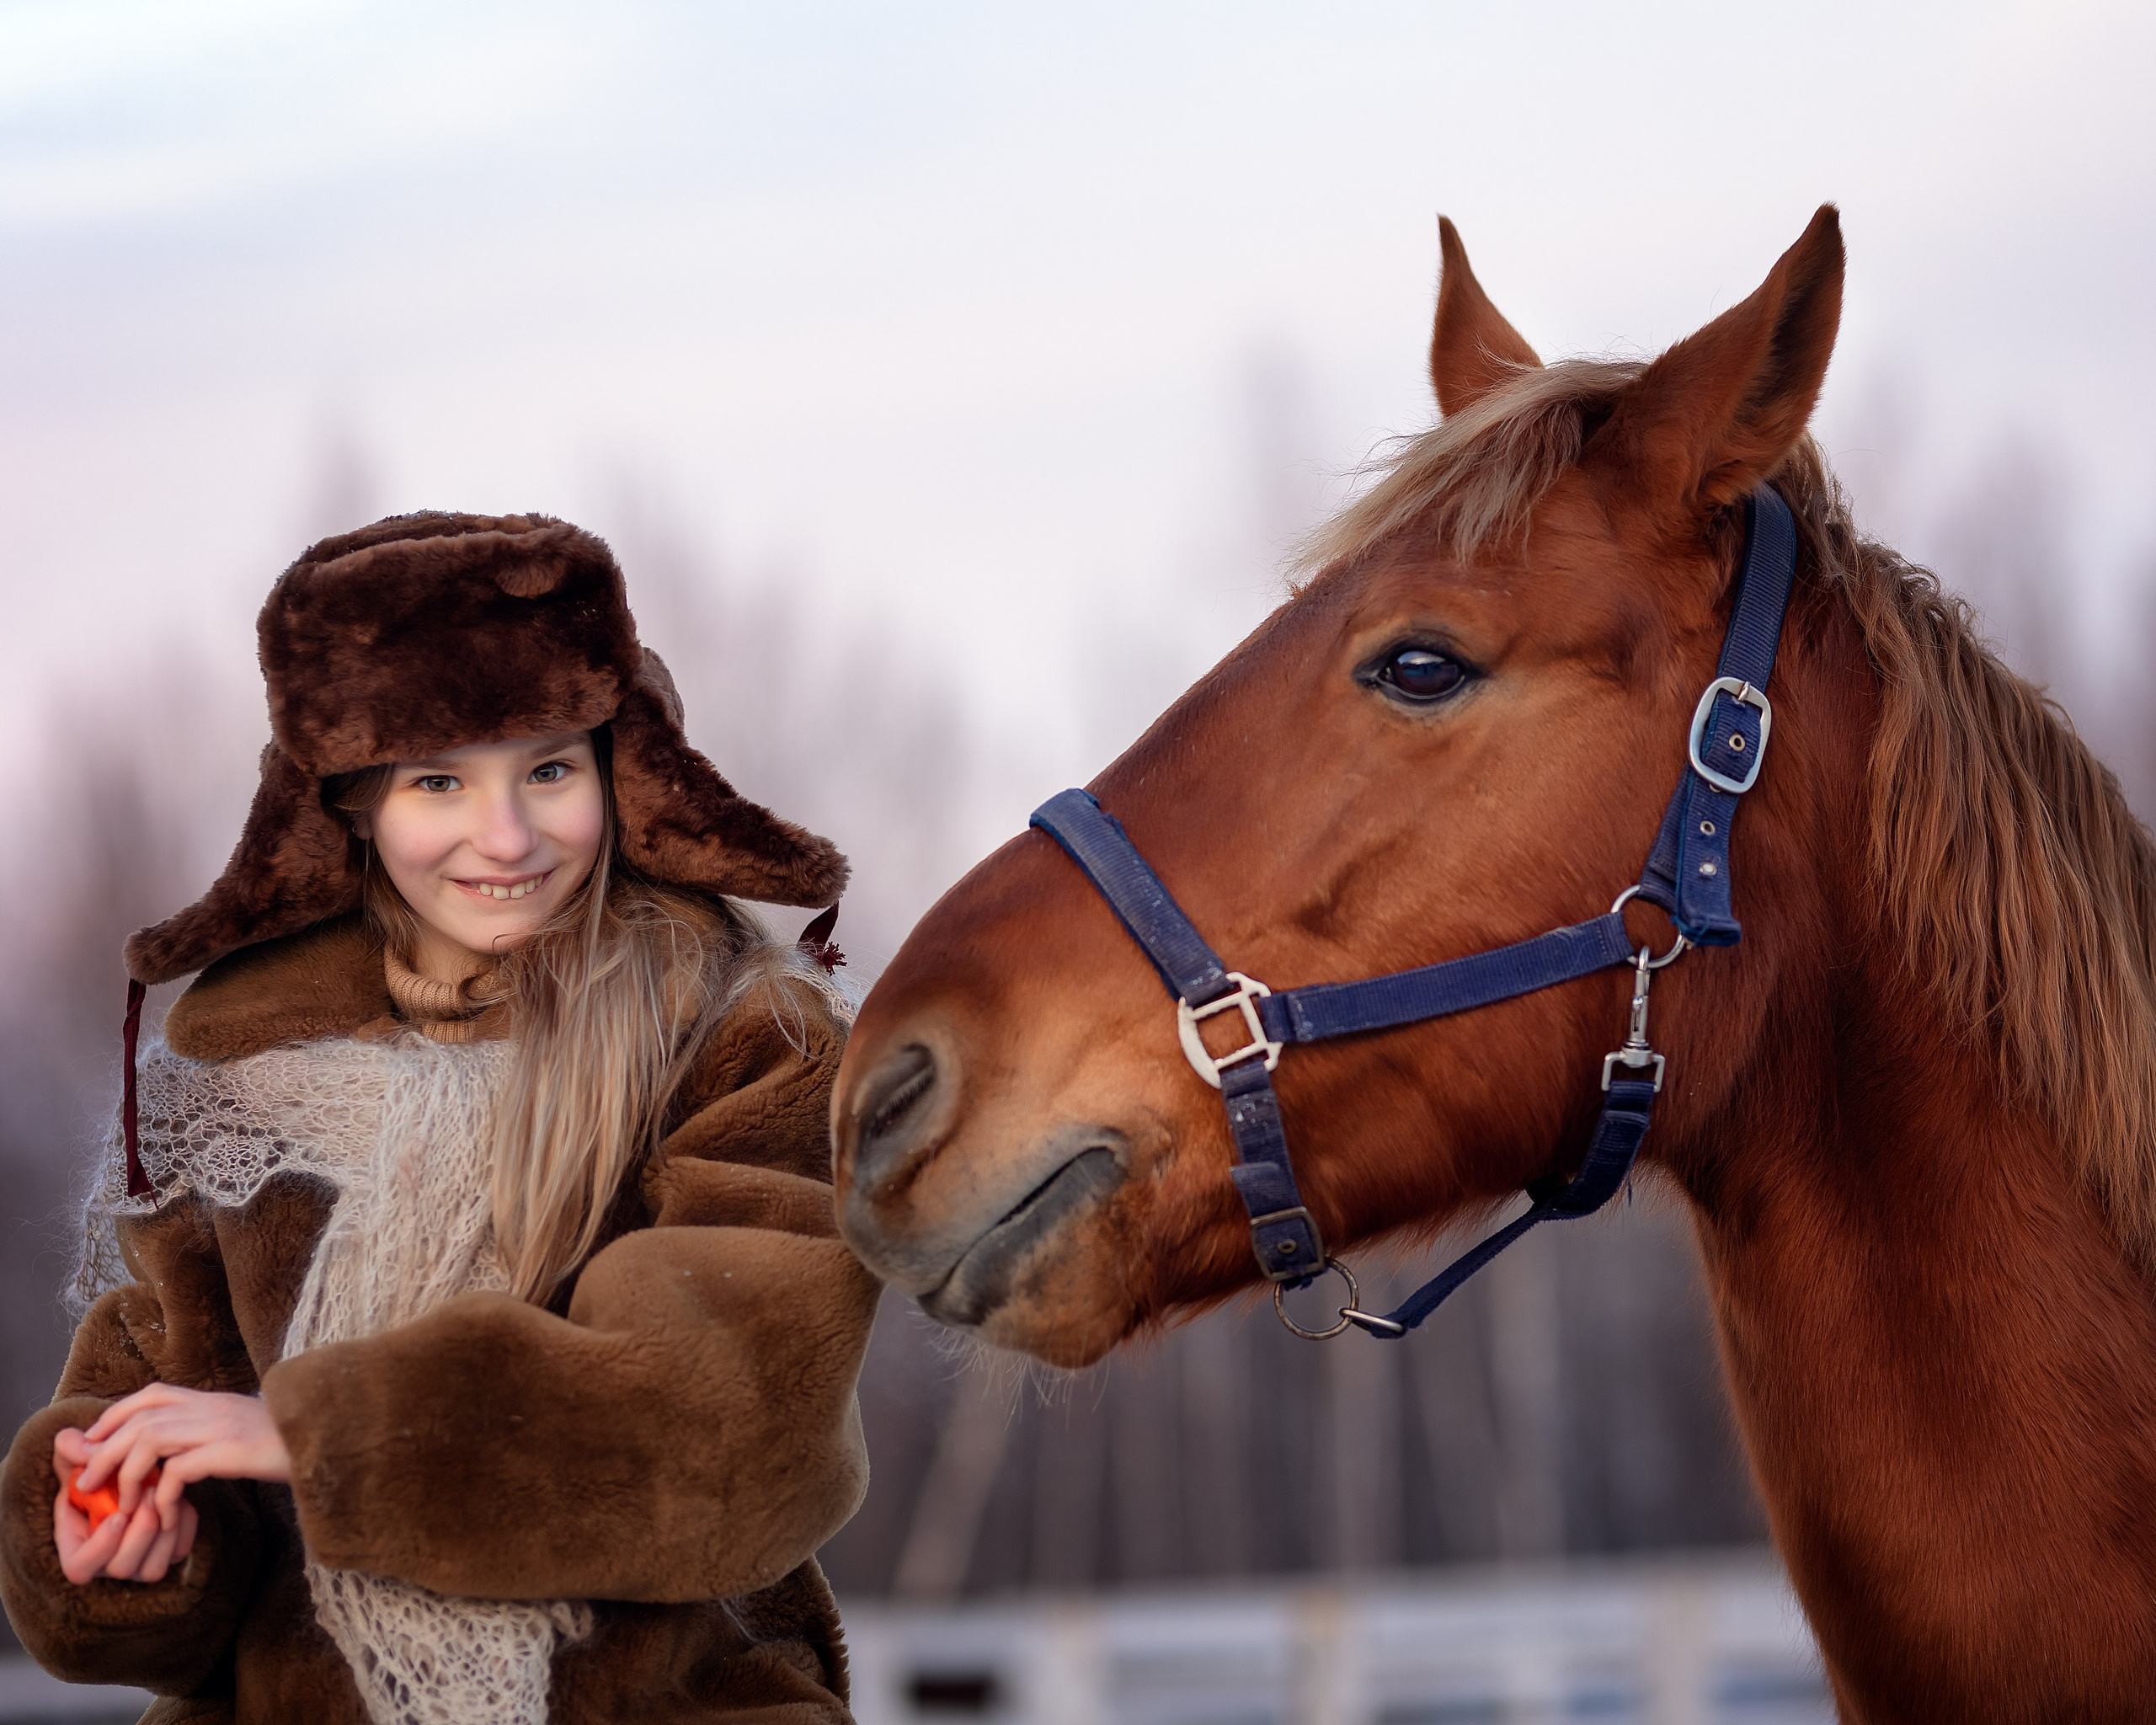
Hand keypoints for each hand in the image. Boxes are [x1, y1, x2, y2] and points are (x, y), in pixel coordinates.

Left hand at [52, 1385, 292, 1585]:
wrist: (329, 1442)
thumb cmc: (288, 1443)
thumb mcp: (242, 1430)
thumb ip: (209, 1431)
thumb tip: (175, 1450)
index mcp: (214, 1399)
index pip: (150, 1394)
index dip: (113, 1416)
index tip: (93, 1443)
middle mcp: (213, 1407)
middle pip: (140, 1418)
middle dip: (104, 1450)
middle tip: (87, 1482)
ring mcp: (222, 1426)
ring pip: (150, 1438)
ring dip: (127, 1474)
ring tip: (124, 1503)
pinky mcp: (232, 1451)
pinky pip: (179, 1470)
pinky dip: (164, 1495)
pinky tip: (167, 1514)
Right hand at [52, 1426, 194, 1584]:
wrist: (135, 1472)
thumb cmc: (100, 1469)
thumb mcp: (80, 1455)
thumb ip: (72, 1449)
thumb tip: (83, 1447)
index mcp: (77, 1549)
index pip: (80, 1568)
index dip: (99, 1546)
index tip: (117, 1515)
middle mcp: (107, 1564)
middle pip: (121, 1567)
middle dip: (139, 1530)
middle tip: (149, 1493)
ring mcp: (139, 1564)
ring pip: (154, 1567)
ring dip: (162, 1527)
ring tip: (163, 1491)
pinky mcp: (167, 1554)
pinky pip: (179, 1550)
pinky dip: (183, 1524)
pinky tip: (181, 1499)